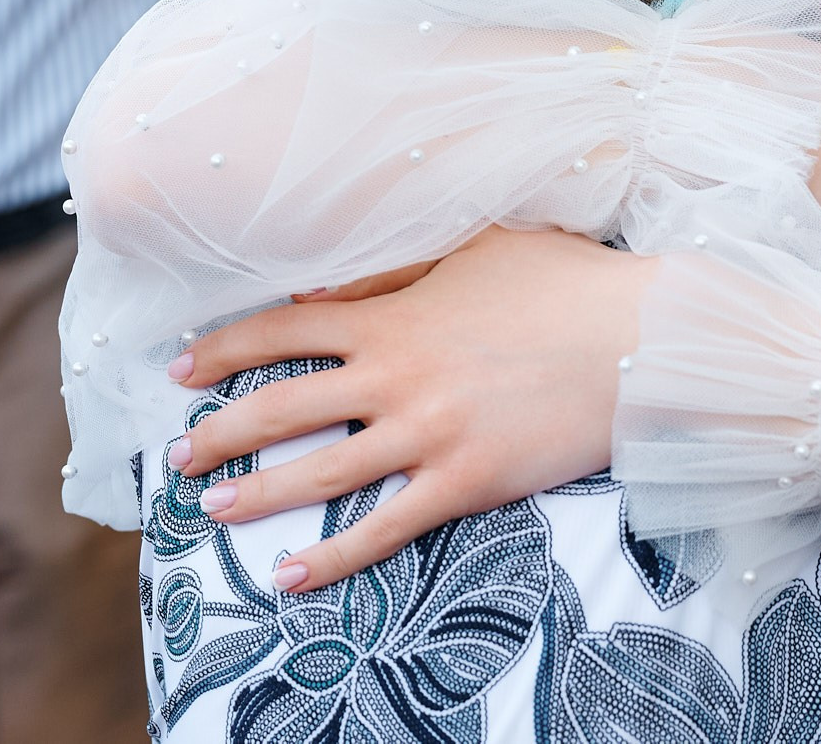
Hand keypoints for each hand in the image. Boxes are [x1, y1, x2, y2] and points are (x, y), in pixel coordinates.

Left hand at [168, 227, 651, 590]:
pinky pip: (383, 529)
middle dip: (217, 431)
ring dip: (254, 493)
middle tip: (177, 455)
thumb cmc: (567, 282)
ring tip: (211, 509)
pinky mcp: (466, 481)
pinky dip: (330, 558)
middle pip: (281, 407)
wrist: (643, 338)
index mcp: (395, 315)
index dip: (222, 349)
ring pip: (317, 473)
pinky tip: (287, 575)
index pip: (283, 331)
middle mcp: (397, 375)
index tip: (179, 368)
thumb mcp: (478, 246)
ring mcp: (428, 433)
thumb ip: (393, 268)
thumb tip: (316, 291)